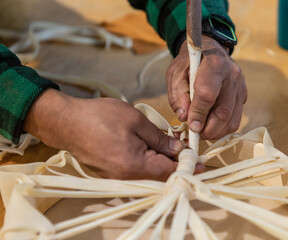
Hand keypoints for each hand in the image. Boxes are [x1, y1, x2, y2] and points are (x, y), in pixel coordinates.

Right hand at [24, 89, 204, 180]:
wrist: (66, 122)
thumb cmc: (99, 117)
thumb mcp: (135, 120)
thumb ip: (159, 137)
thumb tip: (176, 149)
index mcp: (135, 165)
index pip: (170, 171)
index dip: (188, 167)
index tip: (202, 163)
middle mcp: (127, 177)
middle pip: (160, 176)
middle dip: (177, 165)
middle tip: (189, 153)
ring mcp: (118, 176)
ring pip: (149, 174)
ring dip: (163, 163)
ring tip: (172, 148)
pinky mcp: (112, 172)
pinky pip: (137, 171)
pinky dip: (149, 163)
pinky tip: (153, 150)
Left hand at [167, 35, 246, 138]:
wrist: (208, 50)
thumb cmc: (189, 63)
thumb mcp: (176, 74)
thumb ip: (177, 95)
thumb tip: (184, 117)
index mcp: (214, 64)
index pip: (207, 95)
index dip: (198, 114)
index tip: (190, 126)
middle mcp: (232, 75)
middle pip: (223, 112)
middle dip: (208, 129)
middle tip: (195, 134)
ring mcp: (240, 86)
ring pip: (233, 120)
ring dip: (216, 132)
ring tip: (202, 132)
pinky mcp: (243, 95)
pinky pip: (236, 118)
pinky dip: (223, 128)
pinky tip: (211, 126)